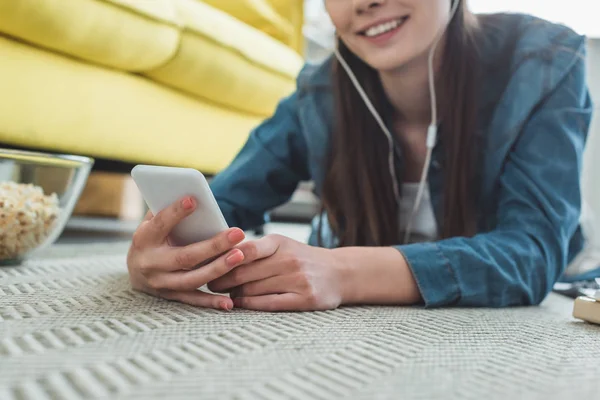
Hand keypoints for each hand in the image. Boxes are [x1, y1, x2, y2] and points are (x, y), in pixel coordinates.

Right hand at [126, 196, 246, 310]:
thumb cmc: (153, 237)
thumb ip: (169, 211)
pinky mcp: (171, 296)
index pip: (161, 224)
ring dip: (218, 269)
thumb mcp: (153, 222)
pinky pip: (193, 300)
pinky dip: (211, 302)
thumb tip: (195, 197)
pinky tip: (229, 303)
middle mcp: (151, 263)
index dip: (176, 212)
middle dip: (213, 245)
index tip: (194, 200)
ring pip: (192, 279)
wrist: (135, 271)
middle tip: (238, 232)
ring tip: (240, 256)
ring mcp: (161, 283)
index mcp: (144, 239)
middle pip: (185, 256)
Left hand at [207, 234, 346, 311]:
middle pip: (244, 272)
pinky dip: (249, 305)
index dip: (223, 258)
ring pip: (253, 289)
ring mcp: (297, 280)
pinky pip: (268, 303)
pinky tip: (239, 304)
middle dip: (222, 279)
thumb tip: (217, 254)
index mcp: (280, 242)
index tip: (207, 265)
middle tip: (209, 284)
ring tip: (223, 294)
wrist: (340, 272)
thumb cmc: (301, 259)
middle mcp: (289, 259)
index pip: (246, 249)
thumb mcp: (282, 245)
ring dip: (233, 294)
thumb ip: (255, 249)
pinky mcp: (304, 299)